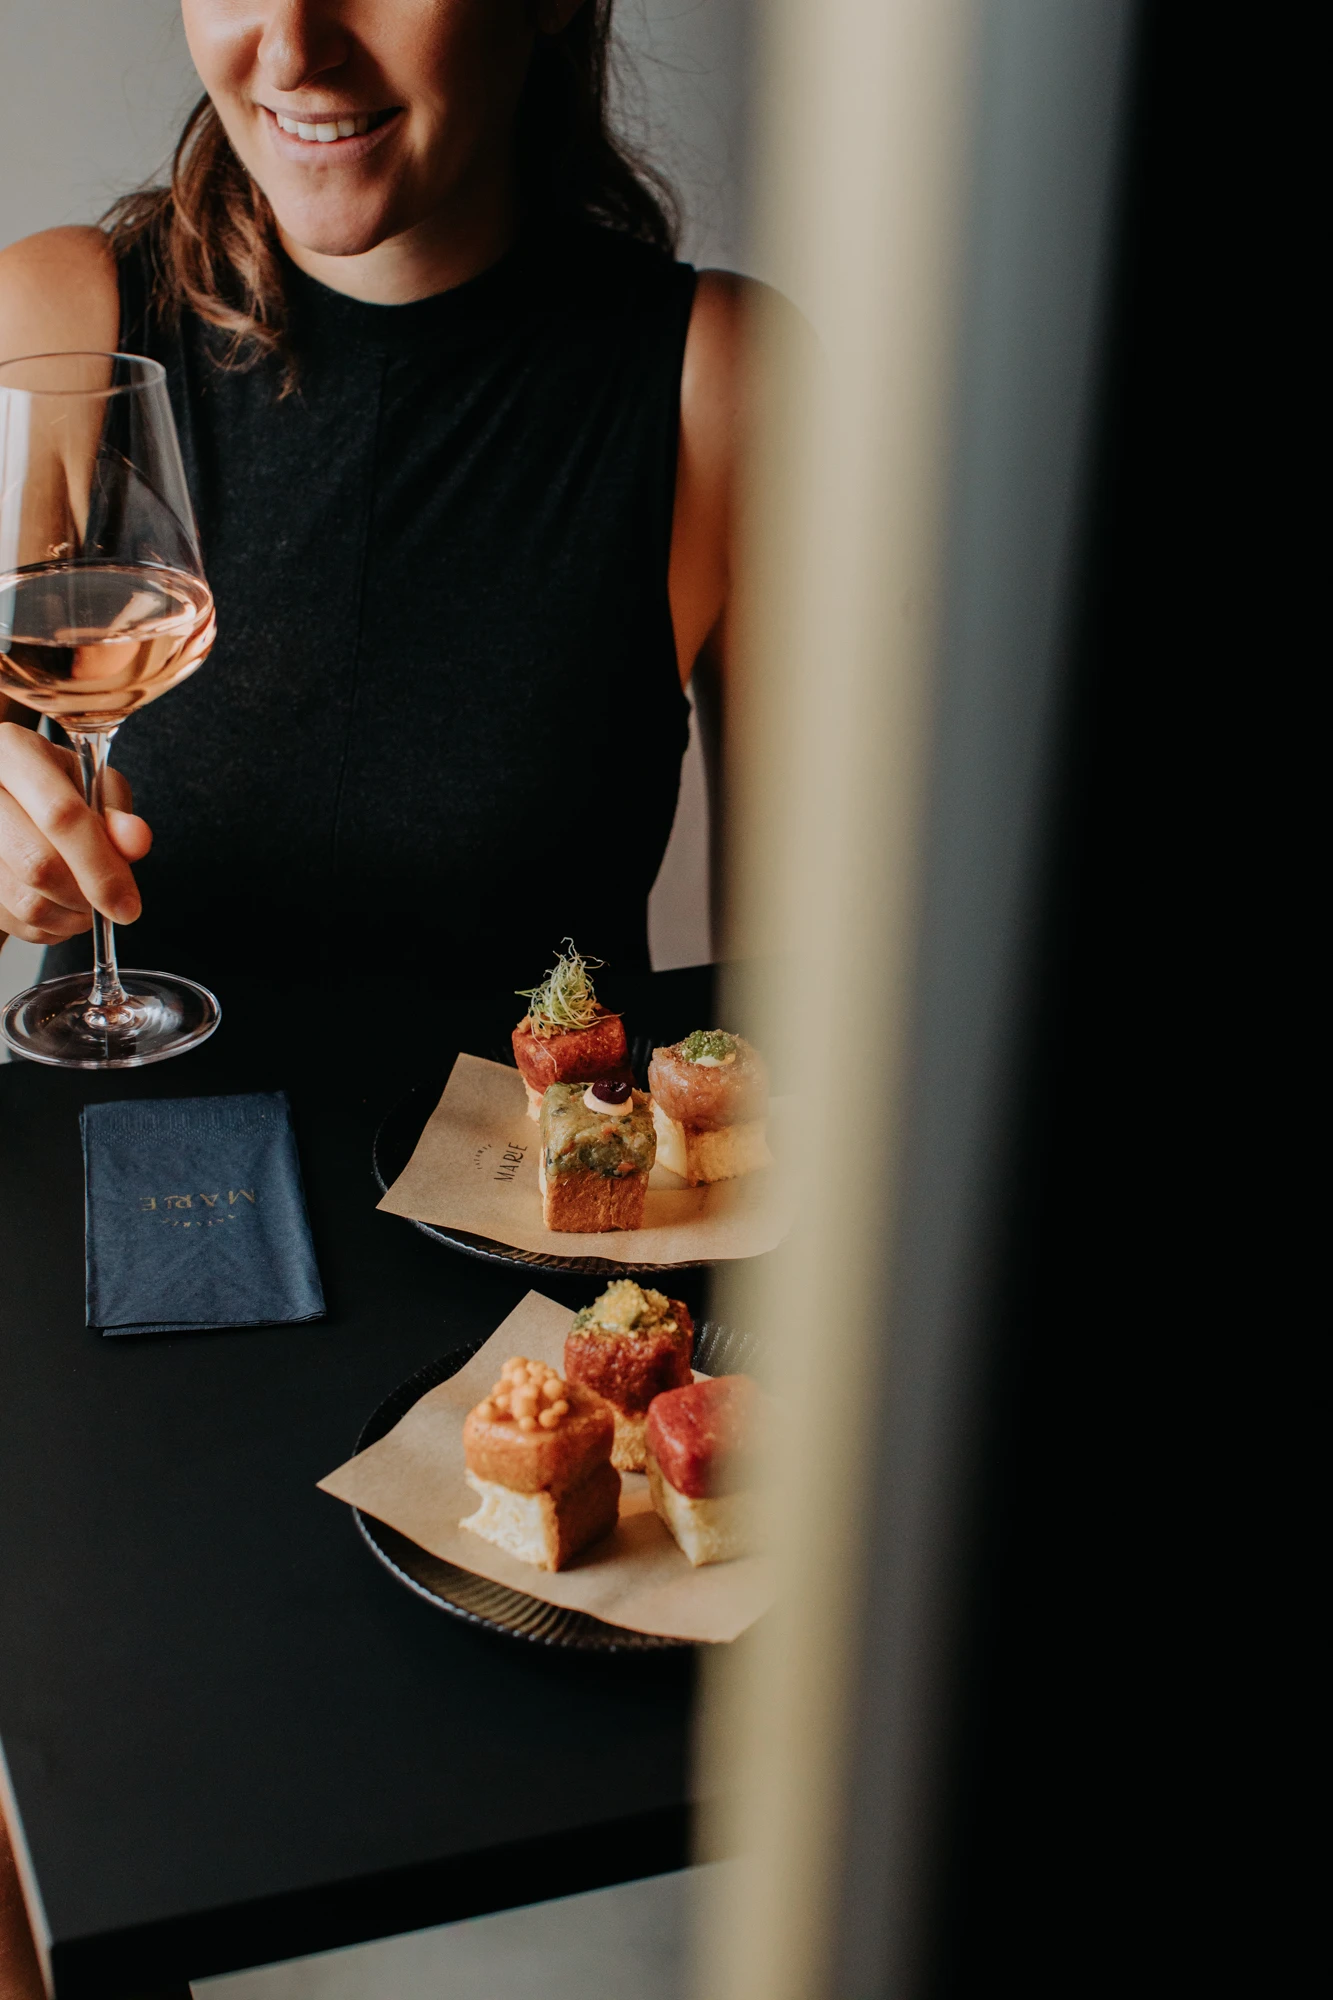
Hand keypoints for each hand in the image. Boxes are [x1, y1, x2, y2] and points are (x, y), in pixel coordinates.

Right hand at [0, 720, 151, 945]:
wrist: (7, 792)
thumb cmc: (52, 784)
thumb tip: (135, 841)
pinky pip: (9, 921)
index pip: (61, 816)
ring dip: (68, 918)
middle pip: (38, 865)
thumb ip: (115, 811)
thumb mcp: (89, 780)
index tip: (128, 904)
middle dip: (86, 897)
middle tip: (110, 903)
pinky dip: (45, 928)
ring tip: (86, 904)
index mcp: (13, 752)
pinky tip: (58, 907)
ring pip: (23, 901)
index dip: (101, 867)